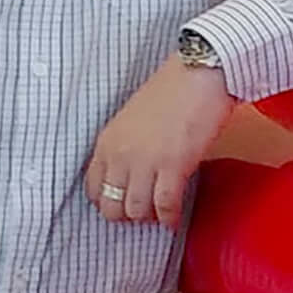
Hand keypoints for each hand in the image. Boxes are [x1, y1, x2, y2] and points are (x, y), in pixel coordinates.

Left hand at [84, 61, 235, 228]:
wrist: (199, 74)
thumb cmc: (173, 90)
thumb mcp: (132, 119)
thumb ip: (126, 146)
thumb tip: (132, 173)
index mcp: (107, 141)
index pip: (93, 188)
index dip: (108, 202)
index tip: (123, 205)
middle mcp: (121, 154)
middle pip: (112, 206)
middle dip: (127, 216)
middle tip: (144, 213)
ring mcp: (146, 161)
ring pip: (137, 211)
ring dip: (150, 217)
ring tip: (161, 214)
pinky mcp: (174, 165)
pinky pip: (165, 206)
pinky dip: (170, 218)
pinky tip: (175, 218)